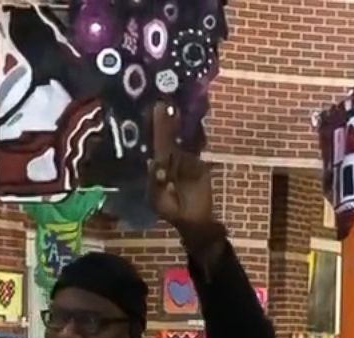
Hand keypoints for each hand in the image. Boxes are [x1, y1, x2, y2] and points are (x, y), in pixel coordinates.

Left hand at [147, 103, 214, 234]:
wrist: (194, 219)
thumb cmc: (172, 211)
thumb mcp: (159, 201)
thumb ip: (157, 184)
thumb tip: (155, 165)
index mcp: (157, 165)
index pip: (155, 143)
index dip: (155, 127)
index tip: (154, 110)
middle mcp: (169, 158)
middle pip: (168, 136)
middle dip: (167, 120)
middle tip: (165, 101)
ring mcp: (185, 159)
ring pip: (183, 138)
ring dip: (183, 124)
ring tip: (181, 107)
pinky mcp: (199, 162)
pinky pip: (198, 147)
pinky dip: (198, 136)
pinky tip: (198, 123)